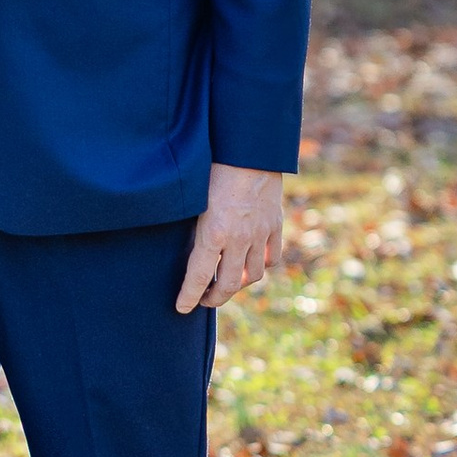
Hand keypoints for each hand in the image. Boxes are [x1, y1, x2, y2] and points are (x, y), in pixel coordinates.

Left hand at [176, 163, 284, 314]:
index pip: (198, 277)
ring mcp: (260, 234)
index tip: (182, 308)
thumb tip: (184, 249)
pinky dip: (262, 265)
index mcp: (213, 233)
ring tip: (227, 284)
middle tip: (204, 300)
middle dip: (215, 297)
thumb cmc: (213, 167)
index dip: (189, 297)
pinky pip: (271, 257)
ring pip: (254, 274)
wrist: (250, 148)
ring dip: (239, 284)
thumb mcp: (194, 198)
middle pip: (230, 284)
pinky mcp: (275, 225)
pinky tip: (252, 264)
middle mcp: (239, 239)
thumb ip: (193, 226)